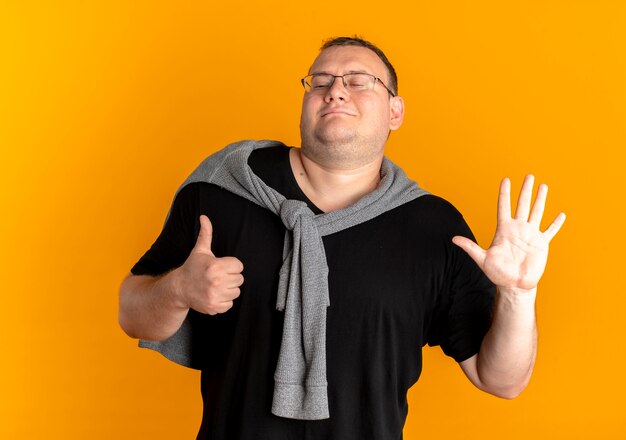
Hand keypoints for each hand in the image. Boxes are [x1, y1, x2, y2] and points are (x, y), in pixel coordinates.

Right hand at [175, 215, 243, 313]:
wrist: (179, 288)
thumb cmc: (192, 267)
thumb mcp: (200, 250)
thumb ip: (205, 233)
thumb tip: (204, 216)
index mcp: (216, 266)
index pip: (239, 266)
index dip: (231, 265)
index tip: (221, 266)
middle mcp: (216, 281)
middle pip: (240, 279)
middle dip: (230, 277)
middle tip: (218, 276)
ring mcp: (215, 295)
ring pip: (236, 292)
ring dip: (229, 289)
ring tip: (216, 285)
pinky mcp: (214, 307)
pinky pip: (230, 304)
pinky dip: (224, 301)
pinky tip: (214, 294)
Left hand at [452, 175, 565, 292]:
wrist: (514, 285)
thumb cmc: (497, 273)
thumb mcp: (482, 259)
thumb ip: (470, 247)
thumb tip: (453, 239)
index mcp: (504, 230)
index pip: (504, 206)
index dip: (504, 193)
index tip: (506, 179)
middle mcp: (518, 229)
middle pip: (522, 204)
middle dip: (525, 190)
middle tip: (529, 176)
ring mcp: (530, 235)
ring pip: (537, 212)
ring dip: (540, 199)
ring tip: (543, 186)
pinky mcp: (541, 244)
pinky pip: (550, 231)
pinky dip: (556, 223)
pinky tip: (561, 214)